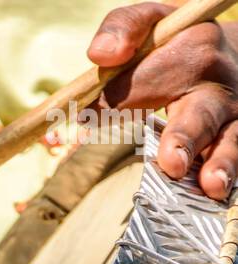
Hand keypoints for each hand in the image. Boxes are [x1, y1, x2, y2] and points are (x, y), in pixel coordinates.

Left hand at [88, 4, 237, 198]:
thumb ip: (124, 28)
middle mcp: (217, 82)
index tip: (87, 117)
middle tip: (171, 162)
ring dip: (219, 162)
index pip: (151, 77)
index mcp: (194, 47)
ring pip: (228, 138)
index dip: (118, 98)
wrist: (231, 53)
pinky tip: (216, 191)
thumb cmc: (177, 44)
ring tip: (210, 183)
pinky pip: (236, 156)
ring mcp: (232, 114)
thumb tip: (100, 55)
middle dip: (184, 137)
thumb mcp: (154, 23)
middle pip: (200, 111)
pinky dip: (228, 173)